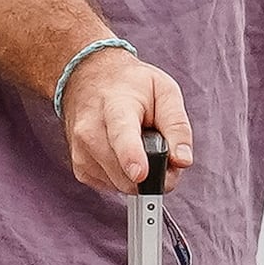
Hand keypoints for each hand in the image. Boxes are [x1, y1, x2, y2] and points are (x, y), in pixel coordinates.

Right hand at [64, 54, 194, 196]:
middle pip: (124, 171)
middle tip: (164, 151)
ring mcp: (81, 151)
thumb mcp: (164, 91)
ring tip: (142, 147)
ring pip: (122, 185)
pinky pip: (112, 186)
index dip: (132, 157)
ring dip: (140, 177)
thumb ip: (177, 125)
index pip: (121, 136)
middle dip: (155, 172)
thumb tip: (183, 161)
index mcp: (114, 107)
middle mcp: (90, 131)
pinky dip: (125, 177)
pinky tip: (124, 154)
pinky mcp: (80, 168)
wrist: (88, 78)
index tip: (140, 174)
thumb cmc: (130, 85)